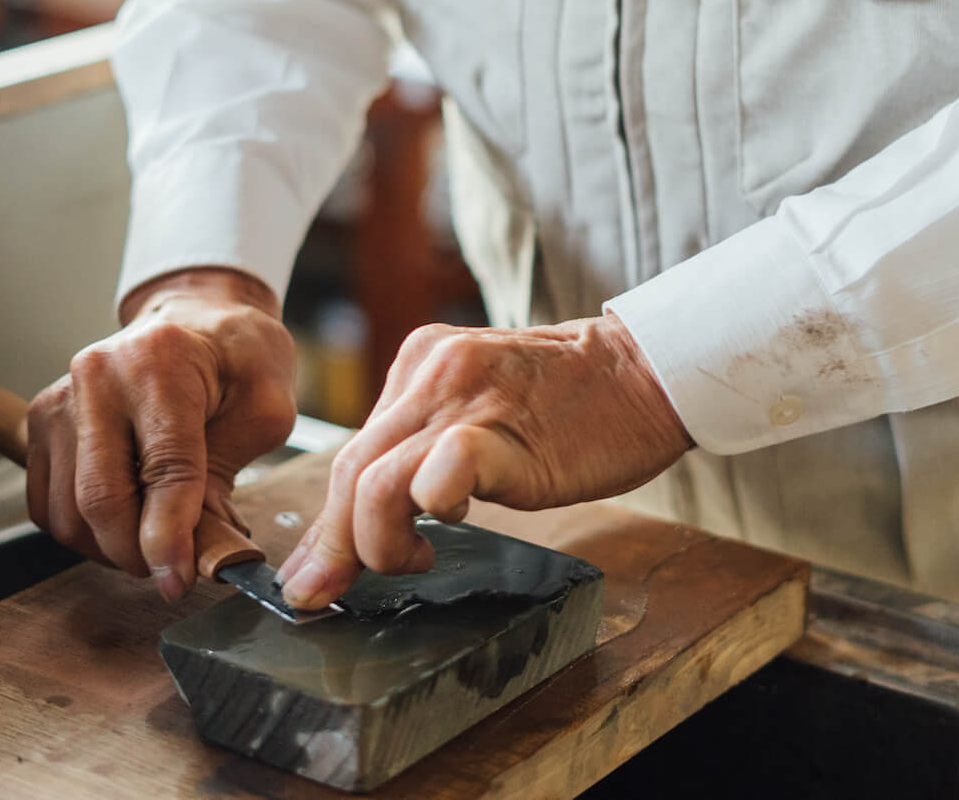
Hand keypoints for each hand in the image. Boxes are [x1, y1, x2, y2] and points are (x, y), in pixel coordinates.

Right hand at [26, 268, 296, 600]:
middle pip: (100, 496)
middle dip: (136, 553)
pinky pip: (46, 504)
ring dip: (109, 549)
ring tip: (152, 544)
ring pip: (66, 511)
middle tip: (171, 572)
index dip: (171, 536)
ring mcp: (61, 399)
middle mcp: (98, 375)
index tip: (180, 580)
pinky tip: (122, 524)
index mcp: (162, 362)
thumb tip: (199, 550)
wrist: (196, 319)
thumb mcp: (265, 409)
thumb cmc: (238, 359)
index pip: (163, 467)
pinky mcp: (40, 422)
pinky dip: (82, 533)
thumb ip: (229, 475)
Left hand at [277, 314, 690, 609]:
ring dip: (377, 545)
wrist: (644, 371)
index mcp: (419, 364)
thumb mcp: (483, 409)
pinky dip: (432, 508)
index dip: (327, 523)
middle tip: (323, 592)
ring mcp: (465, 396)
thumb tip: (370, 522)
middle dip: (330, 547)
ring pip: (375, 480)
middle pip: (349, 469)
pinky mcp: (504, 429)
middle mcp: (430, 371)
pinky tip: (454, 523)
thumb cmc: (572, 404)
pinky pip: (441, 470)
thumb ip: (428, 448)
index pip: (352, 451)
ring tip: (415, 560)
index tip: (313, 574)